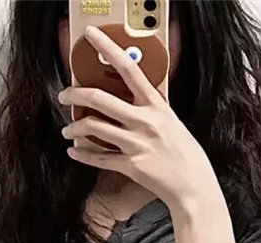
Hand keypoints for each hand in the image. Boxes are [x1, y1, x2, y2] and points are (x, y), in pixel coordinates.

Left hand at [58, 25, 218, 214]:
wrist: (195, 187)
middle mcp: (144, 122)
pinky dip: (82, 155)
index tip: (92, 36)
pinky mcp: (131, 166)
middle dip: (75, 94)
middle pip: (99, 98)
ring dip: (74, 127)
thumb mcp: (173, 123)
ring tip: (68, 130)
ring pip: (93, 127)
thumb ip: (152, 110)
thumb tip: (133, 99)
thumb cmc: (187, 156)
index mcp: (156, 106)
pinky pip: (99, 158)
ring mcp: (136, 144)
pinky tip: (74, 152)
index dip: (108, 48)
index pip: (129, 68)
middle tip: (65, 96)